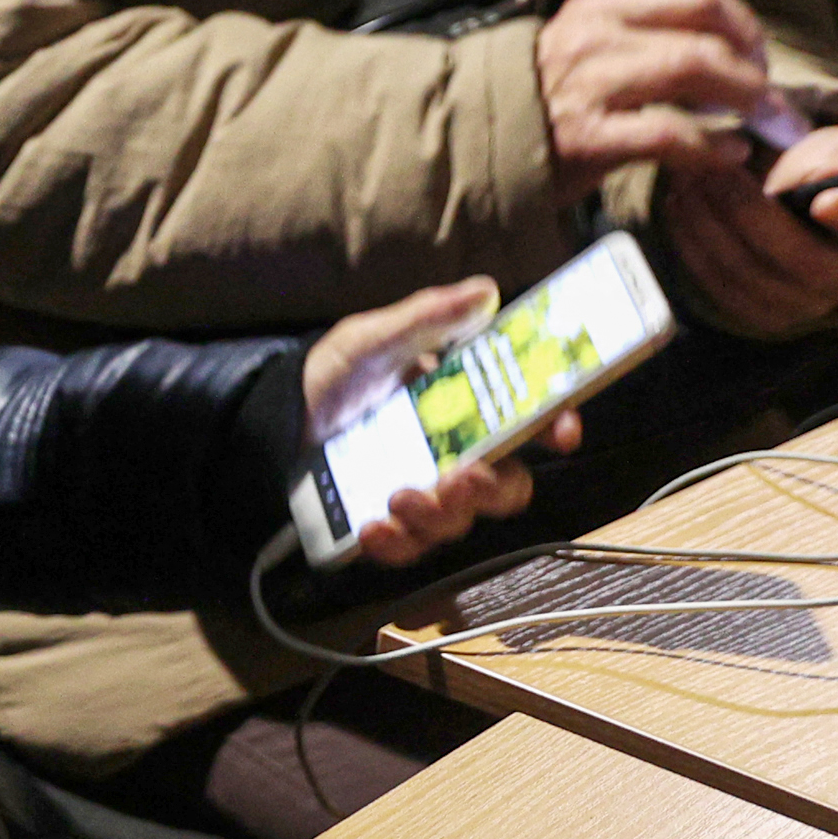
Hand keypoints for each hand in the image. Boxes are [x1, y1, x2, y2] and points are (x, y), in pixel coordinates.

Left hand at [300, 279, 578, 568]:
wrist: (275, 416)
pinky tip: (374, 527)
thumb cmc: (335, 374)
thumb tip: (483, 291)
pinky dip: (395, 542)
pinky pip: (406, 547)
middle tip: (467, 476)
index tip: (561, 432)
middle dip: (494, 488)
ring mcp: (424, 492)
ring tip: (401, 495)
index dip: (555, 427)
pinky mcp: (387, 523)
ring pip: (458, 521)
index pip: (530, 421)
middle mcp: (455, 455)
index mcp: (467, 407)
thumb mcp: (374, 338)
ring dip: (440, 515)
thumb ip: (426, 318)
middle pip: (506, 486)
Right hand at [534, 0, 774, 194]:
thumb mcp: (583, 51)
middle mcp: (595, 36)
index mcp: (600, 8)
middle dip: (756, 74)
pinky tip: (728, 157)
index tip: (759, 59)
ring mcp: (590, 84)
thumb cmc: (538, 104)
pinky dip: (712, 148)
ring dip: (747, 102)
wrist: (469, 146)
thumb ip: (640, 43)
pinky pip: (671, 134)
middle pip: (705, 35)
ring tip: (766, 128)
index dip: (744, 26)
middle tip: (776, 106)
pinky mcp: (588, 137)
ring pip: (694, 71)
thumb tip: (722, 59)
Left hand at [660, 121, 837, 336]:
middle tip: (716, 171)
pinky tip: (684, 207)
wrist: (793, 204)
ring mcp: (799, 302)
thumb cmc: (831, 170)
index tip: (826, 196)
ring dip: (712, 223)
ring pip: (748, 270)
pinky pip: (718, 284)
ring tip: (690, 180)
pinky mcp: (756, 311)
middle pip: (796, 256)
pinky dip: (694, 244)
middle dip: (750, 212)